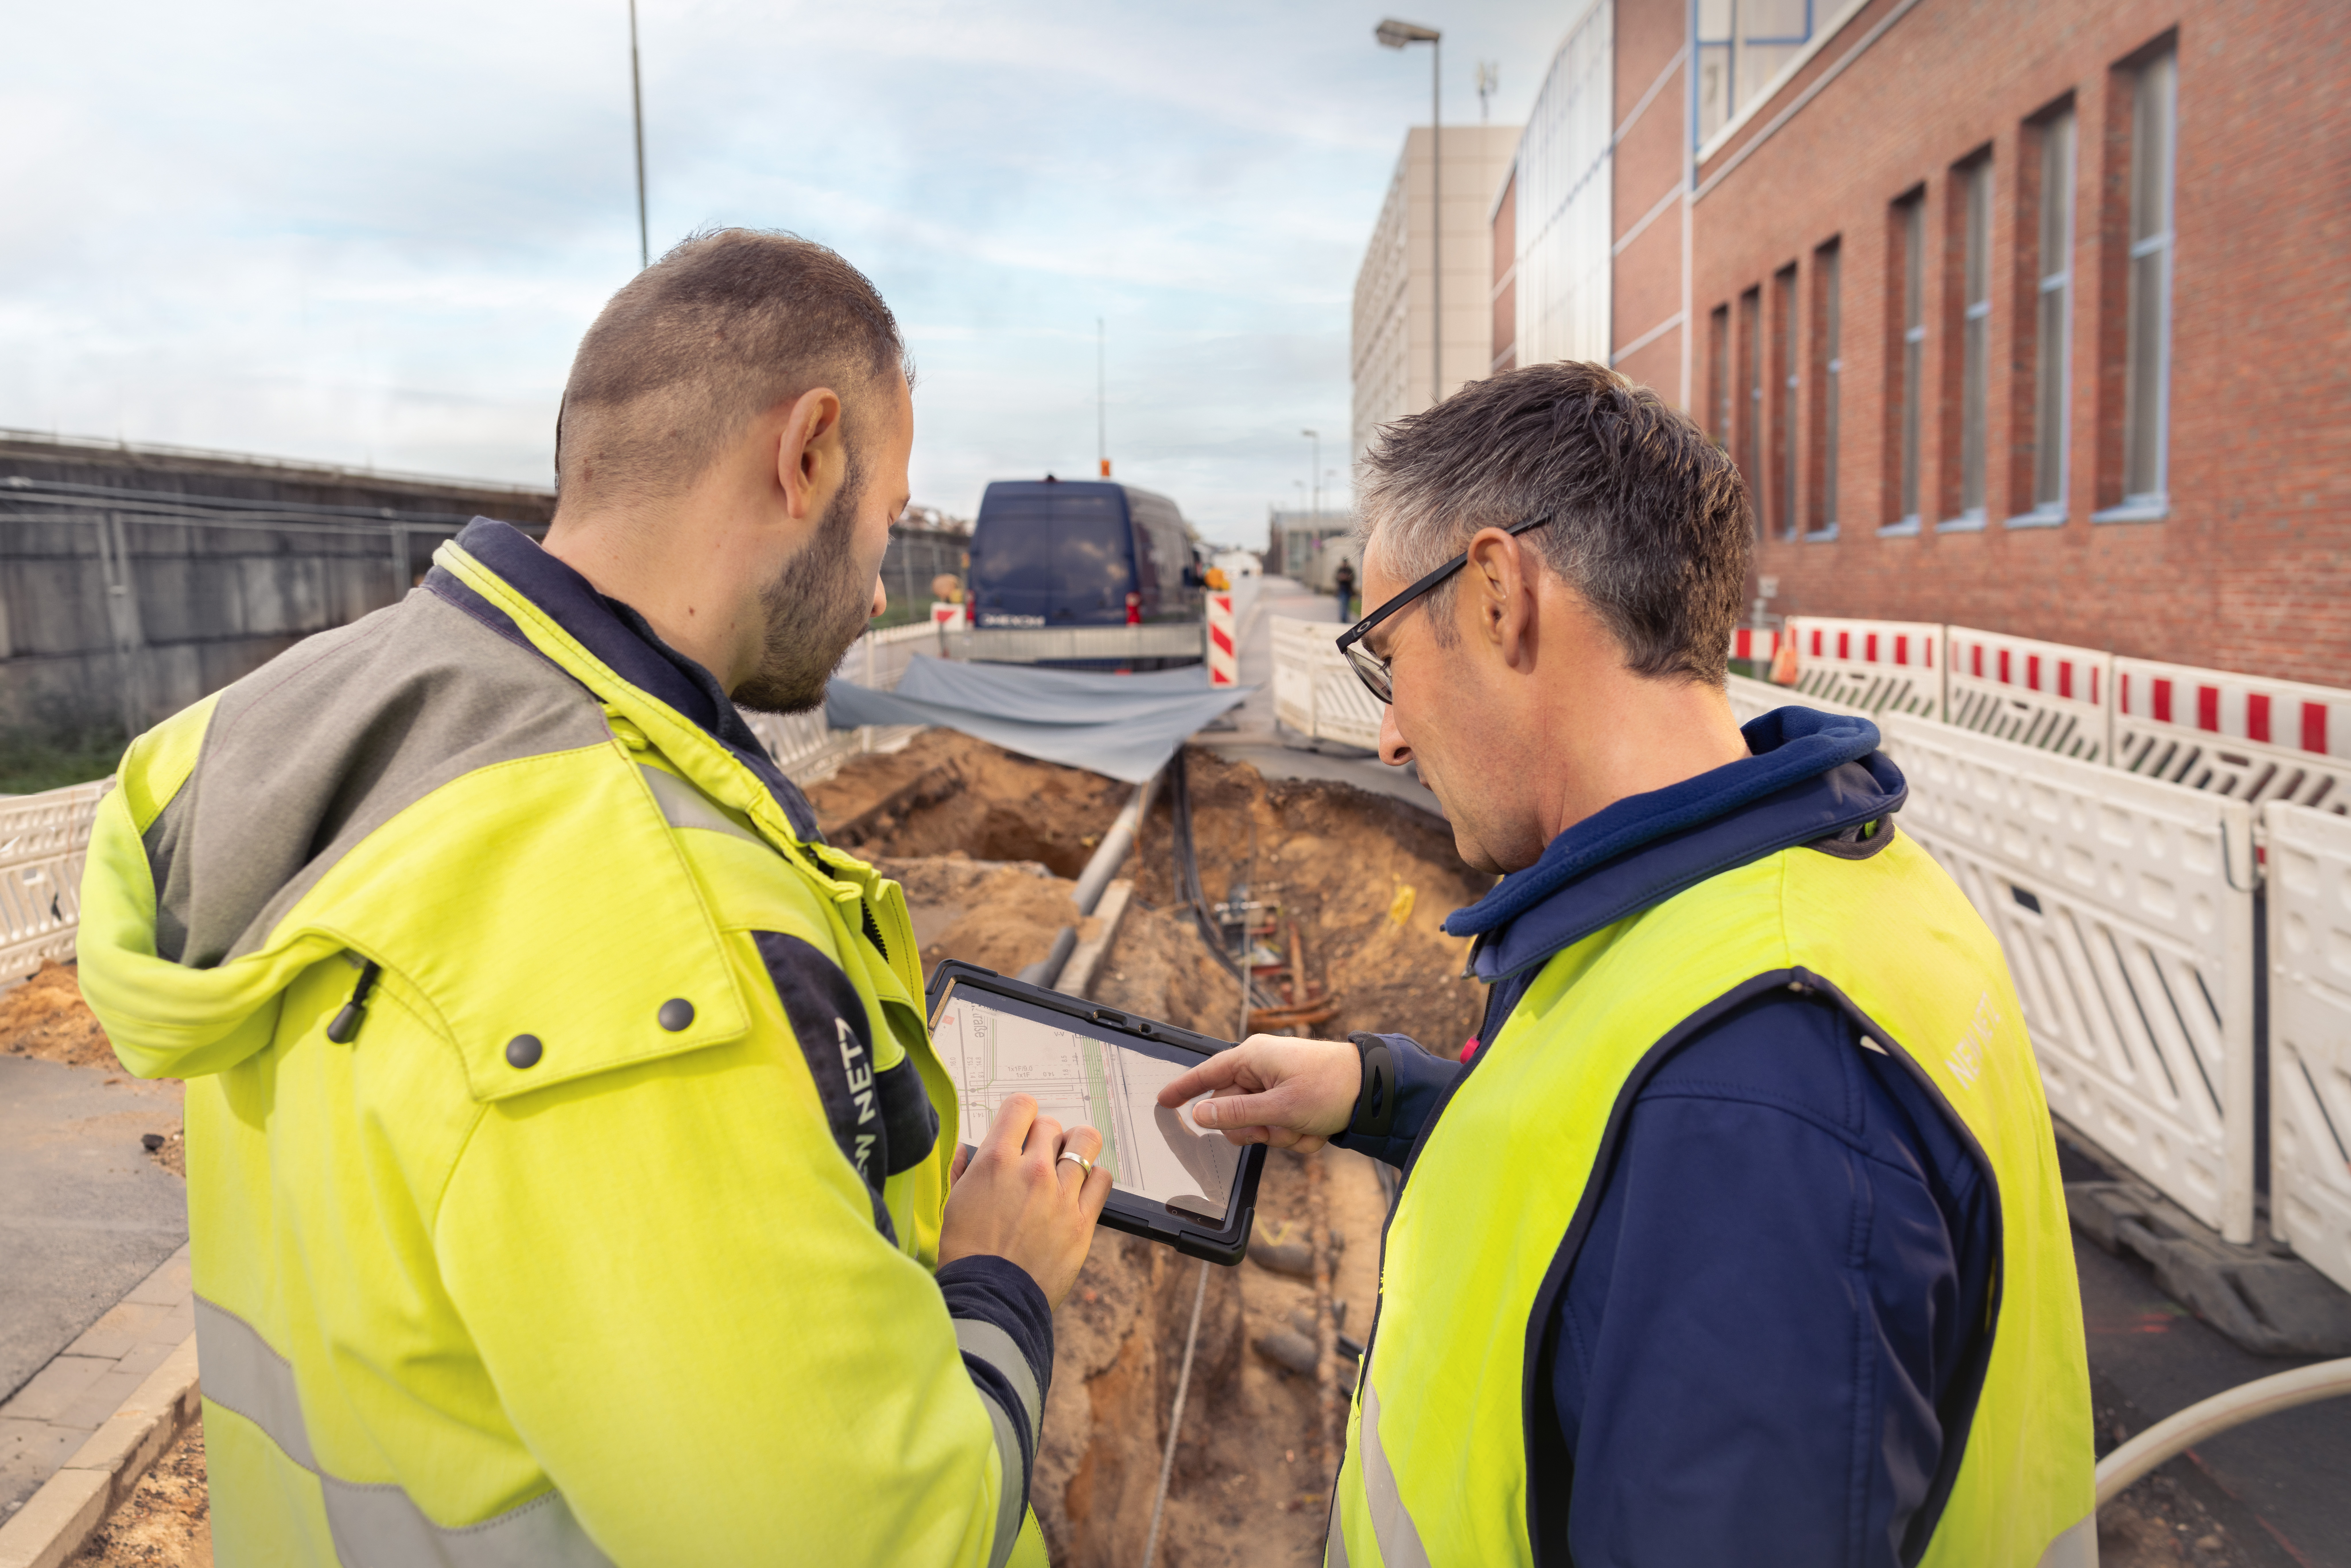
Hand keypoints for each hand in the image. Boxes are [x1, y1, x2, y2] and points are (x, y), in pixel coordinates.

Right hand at [938, 1094, 1112, 1308]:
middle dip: (1044, 1137)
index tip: (1022, 1127)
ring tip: (1066, 1165)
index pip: (1021, 1106)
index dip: (1022, 1114)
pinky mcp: (1082, 1221)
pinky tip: (1080, 1190)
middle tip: (1038, 1157)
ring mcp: (1060, 1195)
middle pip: (1052, 1125)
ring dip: (1075, 1149)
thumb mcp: (955, 1204)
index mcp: (995, 1161)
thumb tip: (969, 1151)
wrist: (990, 1298)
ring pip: (1085, 1141)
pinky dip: (1093, 1177)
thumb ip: (965, 1170)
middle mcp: (1032, 1171)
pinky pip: (1102, 1178)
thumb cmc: (967, 1254)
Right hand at [1155, 1034, 1358, 1152]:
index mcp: (1253, 1058)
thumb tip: (1201, 1114)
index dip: (1184, 1089)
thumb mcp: (1281, 1106)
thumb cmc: (1331, 1087)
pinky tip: (1317, 1129)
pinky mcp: (1292, 1100)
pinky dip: (1297, 1136)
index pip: (1207, 1074)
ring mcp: (1277, 1086)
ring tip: (1306, 1126)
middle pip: (1233, 1111)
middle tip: (1281, 1127)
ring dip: (1281, 1135)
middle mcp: (1262, 1069)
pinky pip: (1280, 1129)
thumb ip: (1236, 1113)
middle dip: (1257, 1129)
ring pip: (1258, 1125)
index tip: (1162, 1101)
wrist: (1375, 1088)